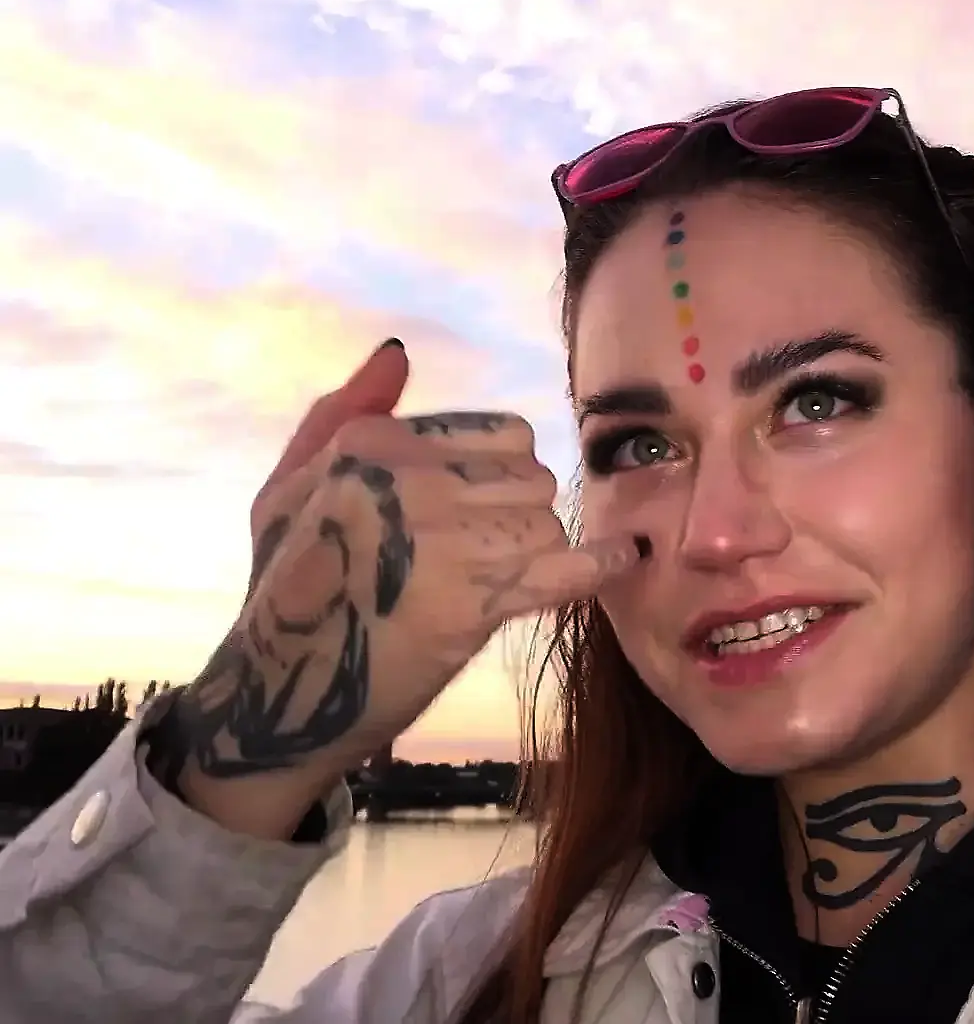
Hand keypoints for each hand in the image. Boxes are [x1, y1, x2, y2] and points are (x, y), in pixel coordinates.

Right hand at [163, 341, 639, 835]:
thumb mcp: (288, 488)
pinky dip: (598, 566)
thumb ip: (344, 413)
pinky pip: (562, 569)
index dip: (503, 475)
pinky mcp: (468, 604)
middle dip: (522, 515)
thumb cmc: (285, 587)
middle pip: (533, 478)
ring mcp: (439, 540)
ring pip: (547, 524)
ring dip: (536, 555)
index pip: (505, 434)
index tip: (479, 510)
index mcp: (370, 444)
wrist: (278, 695)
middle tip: (483, 555)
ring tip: (492, 582)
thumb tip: (396, 351)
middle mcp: (407, 480)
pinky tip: (623, 559)